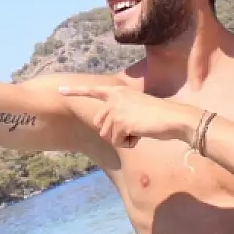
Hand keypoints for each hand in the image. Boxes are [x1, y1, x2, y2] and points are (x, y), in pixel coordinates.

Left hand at [58, 85, 199, 147]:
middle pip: (99, 124)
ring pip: (107, 135)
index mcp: (117, 91)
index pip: (92, 91)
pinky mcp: (120, 122)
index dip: (75, 92)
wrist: (173, 117)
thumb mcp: (136, 106)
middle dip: (114, 132)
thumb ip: (120, 111)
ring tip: (139, 130)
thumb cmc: (159, 114)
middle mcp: (114, 98)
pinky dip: (128, 143)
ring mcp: (116, 110)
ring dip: (122, 138)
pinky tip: (140, 135)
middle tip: (134, 128)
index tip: (59, 90)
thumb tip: (105, 127)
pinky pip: (116, 141)